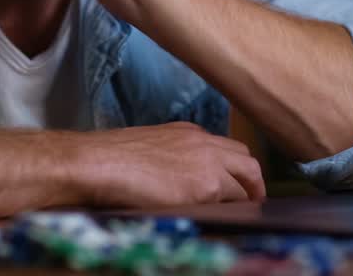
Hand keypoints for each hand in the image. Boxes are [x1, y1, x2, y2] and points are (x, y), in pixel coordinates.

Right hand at [66, 122, 265, 206]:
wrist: (98, 163)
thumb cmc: (110, 159)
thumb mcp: (150, 147)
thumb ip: (173, 158)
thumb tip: (181, 180)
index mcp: (189, 133)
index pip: (227, 149)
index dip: (235, 169)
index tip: (235, 185)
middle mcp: (204, 143)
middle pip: (247, 160)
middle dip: (253, 182)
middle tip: (252, 201)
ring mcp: (208, 164)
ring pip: (247, 179)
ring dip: (247, 198)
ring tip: (243, 214)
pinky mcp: (205, 187)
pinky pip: (232, 200)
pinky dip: (232, 210)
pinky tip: (225, 220)